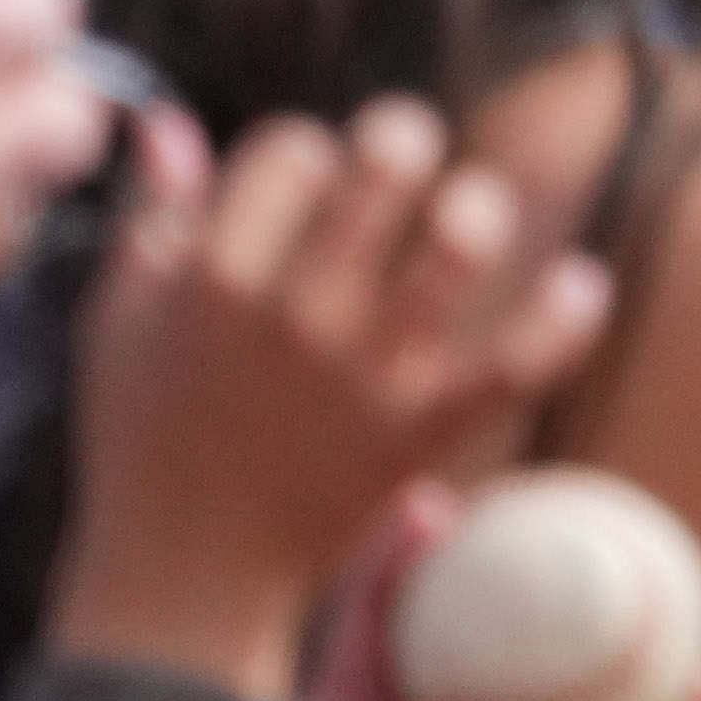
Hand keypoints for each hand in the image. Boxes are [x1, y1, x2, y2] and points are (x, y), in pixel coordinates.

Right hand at [50, 101, 611, 691]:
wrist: (185, 580)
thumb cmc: (146, 440)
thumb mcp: (119, 325)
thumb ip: (151, 220)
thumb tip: (165, 120)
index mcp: (214, 281)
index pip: (290, 153)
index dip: (304, 151)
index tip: (305, 182)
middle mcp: (297, 317)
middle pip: (381, 175)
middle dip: (402, 141)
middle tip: (405, 156)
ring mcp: (367, 375)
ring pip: (456, 250)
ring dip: (477, 210)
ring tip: (471, 215)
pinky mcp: (422, 432)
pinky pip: (517, 363)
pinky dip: (563, 318)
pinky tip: (582, 282)